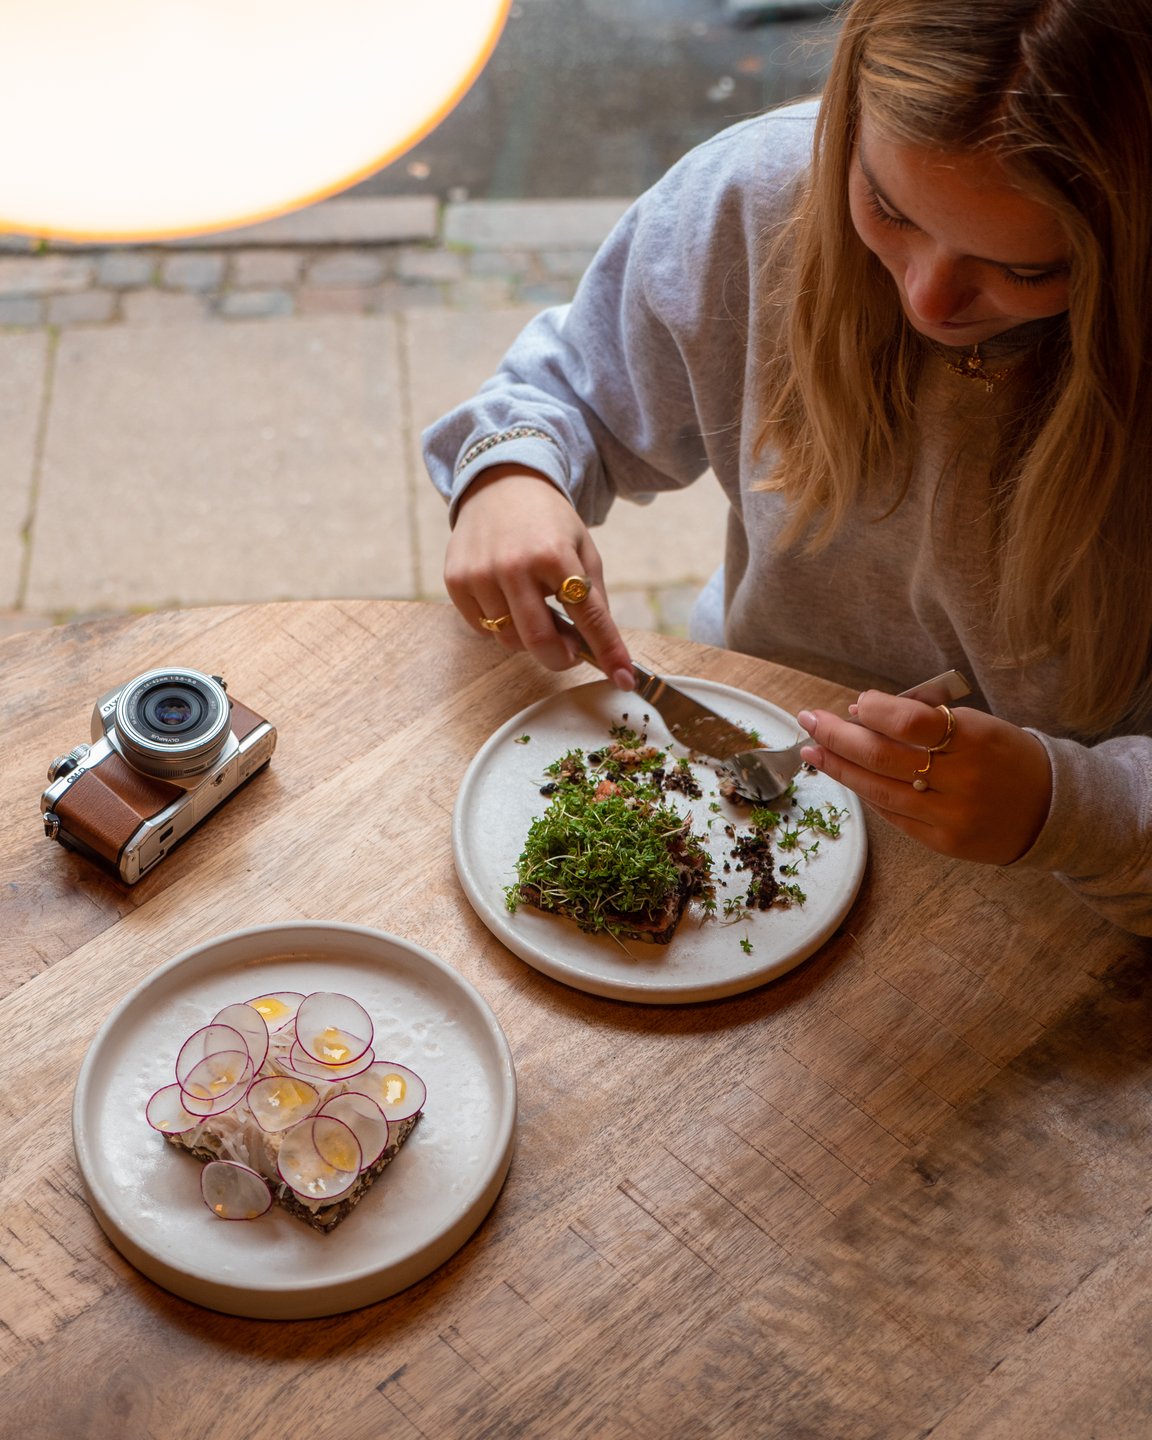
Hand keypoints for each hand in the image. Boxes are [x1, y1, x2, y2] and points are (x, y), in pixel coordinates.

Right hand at [444, 464, 634, 688]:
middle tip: (571, 651)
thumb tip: (603, 650)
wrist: (500, 484)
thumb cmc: (548, 523)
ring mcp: (480, 574)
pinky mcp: (456, 581)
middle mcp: (514, 565)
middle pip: (540, 641)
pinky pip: (483, 629)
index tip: (624, 678)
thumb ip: (594, 598)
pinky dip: (500, 625)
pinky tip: (507, 598)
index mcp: (554, 554)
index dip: (608, 651)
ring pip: (509, 640)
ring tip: (535, 608)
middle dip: (562, 657)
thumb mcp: (583, 550)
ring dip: (529, 637)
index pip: (588, 616)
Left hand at [796, 691, 1052, 865]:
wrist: (1053, 811)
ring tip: (811, 750)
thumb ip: (924, 719)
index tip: (855, 703)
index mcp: (976, 740)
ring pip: (879, 790)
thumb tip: (860, 713)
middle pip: (884, 758)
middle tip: (809, 719)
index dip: (876, 711)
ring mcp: (952, 817)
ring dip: (838, 768)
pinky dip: (866, 793)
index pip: (912, 722)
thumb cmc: (1006, 757)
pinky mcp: (943, 843)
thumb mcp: (978, 724)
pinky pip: (892, 815)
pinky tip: (846, 776)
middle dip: (838, 737)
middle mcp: (963, 780)